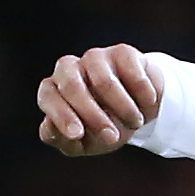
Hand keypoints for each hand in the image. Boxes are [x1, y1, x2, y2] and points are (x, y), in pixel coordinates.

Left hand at [36, 46, 162, 156]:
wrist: (137, 111)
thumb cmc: (103, 127)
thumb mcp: (82, 143)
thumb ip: (61, 139)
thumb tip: (49, 129)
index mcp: (54, 90)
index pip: (47, 96)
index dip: (61, 115)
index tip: (77, 135)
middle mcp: (69, 68)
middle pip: (72, 86)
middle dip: (93, 116)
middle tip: (112, 137)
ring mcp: (95, 58)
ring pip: (104, 82)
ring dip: (124, 109)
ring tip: (135, 123)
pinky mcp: (122, 53)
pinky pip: (132, 74)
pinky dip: (142, 95)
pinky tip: (147, 104)